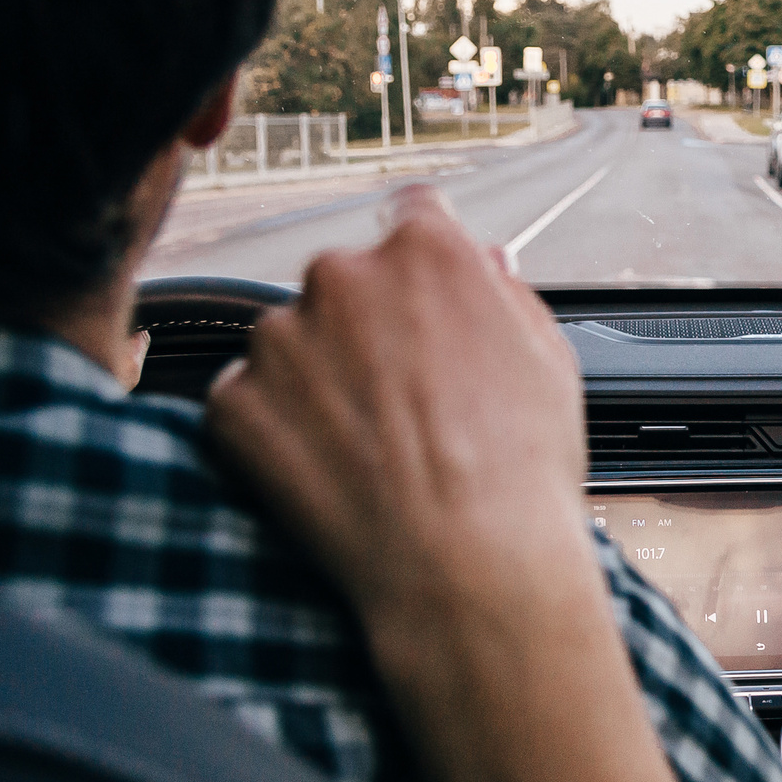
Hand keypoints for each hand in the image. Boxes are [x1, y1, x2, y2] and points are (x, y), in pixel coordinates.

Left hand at [204, 184, 597, 689]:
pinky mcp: (234, 402)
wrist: (465, 566)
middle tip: (405, 403)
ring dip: (317, 380)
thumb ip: (506, 295)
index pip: (412, 214)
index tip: (424, 300)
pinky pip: (250, 404)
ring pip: (292, 343)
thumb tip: (484, 261)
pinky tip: (331, 476)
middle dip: (365, 327)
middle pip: (344, 282)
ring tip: (370, 451)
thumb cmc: (522, 470)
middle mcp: (341, 276)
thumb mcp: (547, 363)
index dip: (422, 258)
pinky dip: (277, 434)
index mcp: (426, 253)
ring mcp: (278, 338)